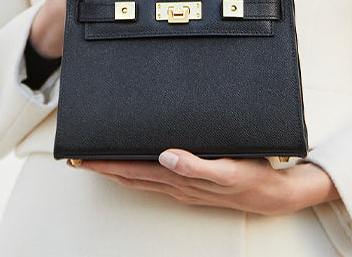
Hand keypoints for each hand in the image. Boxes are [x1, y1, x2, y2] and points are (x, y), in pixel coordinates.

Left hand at [74, 149, 338, 215]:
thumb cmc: (252, 178)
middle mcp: (178, 185)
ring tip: (98, 163)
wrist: (273, 194)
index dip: (108, 164)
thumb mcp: (228, 169)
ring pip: (141, 180)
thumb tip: (167, 157)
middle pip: (131, 176)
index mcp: (181, 179)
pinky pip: (156, 181)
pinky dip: (138, 174)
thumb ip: (197, 164)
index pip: (134, 170)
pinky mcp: (192, 186)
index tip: (84, 157)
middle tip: (79, 159)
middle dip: (104, 168)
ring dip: (118, 172)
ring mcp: (184, 188)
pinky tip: (136, 168)